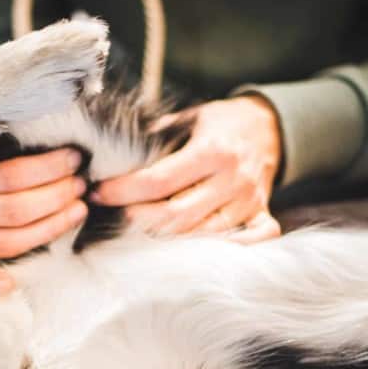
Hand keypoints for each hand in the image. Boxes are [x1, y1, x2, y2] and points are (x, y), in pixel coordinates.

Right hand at [0, 148, 88, 258]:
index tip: (73, 158)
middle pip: (13, 209)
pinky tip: (51, 251)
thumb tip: (42, 138)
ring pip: (10, 240)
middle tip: (81, 184)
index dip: (46, 168)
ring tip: (78, 208)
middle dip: (55, 196)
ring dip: (51, 225)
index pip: (8, 174)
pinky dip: (16, 269)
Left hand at [90, 95, 282, 243]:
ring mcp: (249, 201)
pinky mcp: (261, 215)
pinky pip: (250, 241)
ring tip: (137, 232)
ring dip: (167, 238)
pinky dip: (223, 250)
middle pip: (177, 214)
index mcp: (213, 150)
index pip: (158, 180)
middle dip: (137, 219)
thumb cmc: (221, 122)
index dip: (123, 190)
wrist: (269, 125)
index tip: (99, 192)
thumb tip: (109, 152)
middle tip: (113, 216)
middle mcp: (233, 179)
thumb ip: (156, 136)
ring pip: (202, 235)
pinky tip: (192, 251)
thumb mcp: (189, 117)